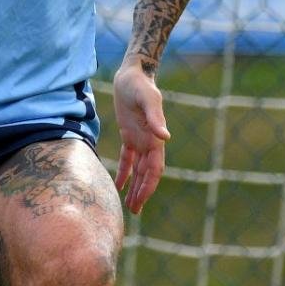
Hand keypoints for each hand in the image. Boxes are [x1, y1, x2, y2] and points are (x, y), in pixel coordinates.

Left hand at [113, 62, 170, 213]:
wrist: (132, 73)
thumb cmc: (140, 85)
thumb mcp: (147, 99)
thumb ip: (155, 118)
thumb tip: (165, 138)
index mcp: (155, 138)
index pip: (154, 169)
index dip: (148, 186)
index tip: (141, 201)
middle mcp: (150, 142)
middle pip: (147, 174)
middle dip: (142, 193)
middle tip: (134, 212)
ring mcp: (140, 139)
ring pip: (138, 170)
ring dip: (135, 186)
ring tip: (129, 205)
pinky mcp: (129, 134)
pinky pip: (128, 159)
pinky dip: (124, 172)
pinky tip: (119, 185)